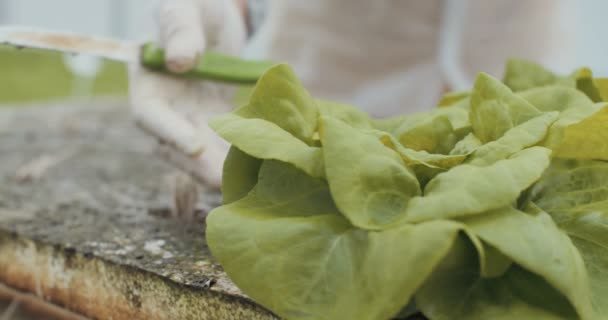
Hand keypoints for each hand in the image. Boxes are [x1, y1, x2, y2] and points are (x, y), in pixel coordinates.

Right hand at [128, 0, 246, 188]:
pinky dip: (234, 156)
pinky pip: (220, 143)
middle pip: (173, 144)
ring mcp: (187, 116)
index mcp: (147, 79)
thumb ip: (181, 30)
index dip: (169, 132)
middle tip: (222, 183)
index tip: (193, 146)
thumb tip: (177, 62)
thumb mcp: (187, 8)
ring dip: (217, 170)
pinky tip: (257, 167)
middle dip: (197, 166)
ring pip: (198, 152)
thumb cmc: (196, 5)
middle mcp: (164, 105)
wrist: (216, 17)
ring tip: (242, 185)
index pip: (150, 113)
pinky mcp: (211, 121)